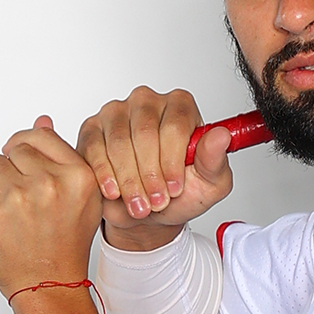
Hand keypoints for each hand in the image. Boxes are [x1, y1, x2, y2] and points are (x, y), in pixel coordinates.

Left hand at [0, 116, 104, 298]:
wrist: (48, 283)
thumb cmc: (64, 244)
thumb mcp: (82, 198)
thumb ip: (62, 157)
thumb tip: (42, 121)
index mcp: (78, 176)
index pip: (41, 137)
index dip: (25, 145)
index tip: (20, 157)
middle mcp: (49, 183)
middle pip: (14, 151)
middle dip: (13, 168)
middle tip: (20, 195)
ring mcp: (18, 197)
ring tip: (8, 206)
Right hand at [77, 86, 233, 251]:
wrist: (149, 212)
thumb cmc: (181, 193)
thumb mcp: (210, 184)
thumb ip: (216, 160)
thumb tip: (221, 136)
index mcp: (181, 106)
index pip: (175, 125)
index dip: (173, 161)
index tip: (175, 188)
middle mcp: (148, 102)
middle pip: (145, 132)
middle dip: (150, 174)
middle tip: (156, 201)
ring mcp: (117, 111)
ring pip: (119, 142)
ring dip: (129, 179)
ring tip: (139, 204)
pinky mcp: (92, 128)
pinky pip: (93, 147)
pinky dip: (104, 174)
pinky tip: (114, 192)